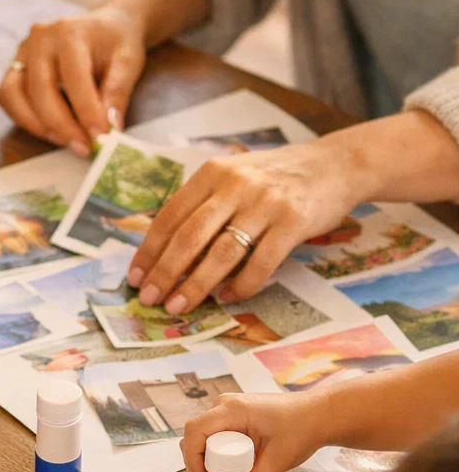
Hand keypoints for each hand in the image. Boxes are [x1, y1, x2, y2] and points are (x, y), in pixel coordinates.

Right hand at [0, 5, 146, 154]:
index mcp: (69, 31)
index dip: (86, 111)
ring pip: (14, 96)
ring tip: (67, 142)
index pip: (73, 77)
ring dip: (39, 126)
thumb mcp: (128, 61)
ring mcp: (22, 52)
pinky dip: (25, 120)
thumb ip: (118, 92)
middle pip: (40, 89)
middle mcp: (39, 39)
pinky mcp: (14, 67)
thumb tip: (109, 128)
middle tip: (84, 148)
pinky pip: (8, 99)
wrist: (104, 25)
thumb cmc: (116, 42)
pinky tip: (51, 131)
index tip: (100, 138)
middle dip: (62, 126)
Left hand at [127, 137, 363, 310]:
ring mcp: (266, 202)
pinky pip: (261, 263)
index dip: (150, 249)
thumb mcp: (233, 177)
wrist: (334, 165)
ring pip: (221, 253)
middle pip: (189, 236)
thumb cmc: (275, 178)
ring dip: (196, 285)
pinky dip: (241, 285)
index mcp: (213, 172)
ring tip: (179, 306)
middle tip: (150, 299)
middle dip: (166, 272)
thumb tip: (166, 253)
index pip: (170, 215)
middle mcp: (236, 184)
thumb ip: (204, 205)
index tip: (137, 277)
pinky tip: (227, 298)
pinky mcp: (293, 221)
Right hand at [181, 390, 334, 471]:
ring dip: (205, 462)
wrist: (318, 414)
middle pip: (195, 436)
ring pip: (203, 438)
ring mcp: (228, 410)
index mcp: (232, 410)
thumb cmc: (302, 427)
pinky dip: (214, 455)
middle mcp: (225, 406)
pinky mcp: (234, 418)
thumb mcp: (279, 458)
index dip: (192, 459)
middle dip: (197, 465)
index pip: (195, 431)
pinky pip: (214, 436)